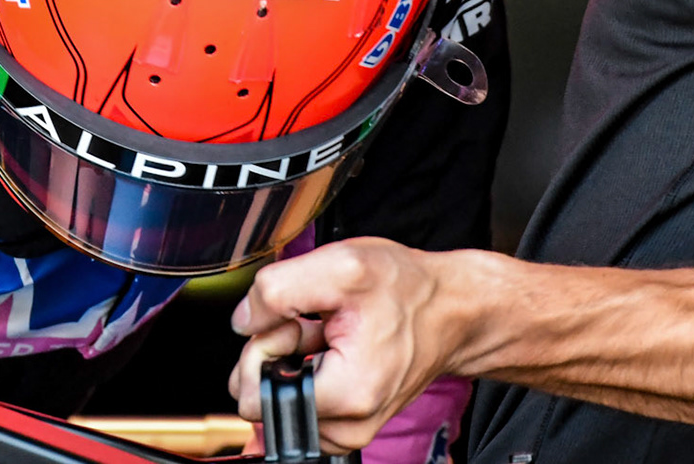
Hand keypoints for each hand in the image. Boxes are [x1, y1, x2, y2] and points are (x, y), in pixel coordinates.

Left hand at [228, 238, 463, 454]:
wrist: (451, 308)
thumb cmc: (407, 290)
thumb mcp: (340, 265)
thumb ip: (276, 291)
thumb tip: (243, 321)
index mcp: (347, 395)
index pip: (255, 400)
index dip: (260, 350)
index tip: (290, 323)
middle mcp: (349, 425)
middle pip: (263, 401)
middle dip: (273, 352)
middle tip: (307, 322)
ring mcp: (350, 427)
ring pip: (280, 399)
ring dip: (289, 358)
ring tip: (322, 329)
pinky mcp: (349, 419)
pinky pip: (301, 398)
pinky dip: (305, 366)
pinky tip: (327, 341)